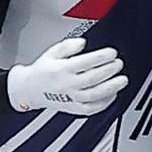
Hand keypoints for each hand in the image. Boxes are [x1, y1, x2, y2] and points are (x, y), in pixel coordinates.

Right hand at [6, 36, 126, 114]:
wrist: (29, 90)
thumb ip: (68, 46)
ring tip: (122, 80)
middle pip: (92, 79)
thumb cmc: (43, 70)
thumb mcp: (52, 52)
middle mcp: (66, 85)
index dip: (101, 57)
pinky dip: (104, 103)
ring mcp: (70, 98)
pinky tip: (113, 94)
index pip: (84, 62)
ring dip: (111, 88)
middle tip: (119, 64)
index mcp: (61, 69)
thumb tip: (82, 43)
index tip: (112, 53)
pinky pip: (91, 108)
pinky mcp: (73, 108)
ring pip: (93, 95)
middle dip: (109, 71)